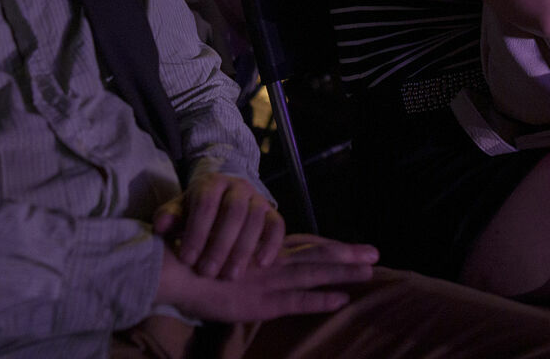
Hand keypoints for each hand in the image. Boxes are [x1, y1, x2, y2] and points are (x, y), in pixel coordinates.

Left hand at [153, 172, 285, 278]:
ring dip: (243, 249)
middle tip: (208, 272)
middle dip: (220, 244)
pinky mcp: (272, 212)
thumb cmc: (194, 211)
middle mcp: (238, 187)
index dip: (197, 231)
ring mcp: (257, 198)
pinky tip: (261, 264)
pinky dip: (272, 244)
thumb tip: (160, 227)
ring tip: (230, 275)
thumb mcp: (178, 211)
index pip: (206, 203)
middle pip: (233, 211)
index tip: (187, 259)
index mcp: (212, 183)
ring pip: (256, 219)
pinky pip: (277, 225)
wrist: (221, 199)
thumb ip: (169, 218)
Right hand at [155, 234, 378, 321]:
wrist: (172, 270)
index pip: (304, 248)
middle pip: (317, 255)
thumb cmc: (193, 264)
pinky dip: (320, 301)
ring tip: (370, 270)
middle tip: (376, 252)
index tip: (355, 248)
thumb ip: (243, 258)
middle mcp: (271, 262)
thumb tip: (256, 260)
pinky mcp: (260, 302)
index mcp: (264, 252)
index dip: (331, 247)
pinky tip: (341, 299)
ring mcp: (268, 281)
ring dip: (343, 272)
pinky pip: (296, 302)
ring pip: (314, 273)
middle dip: (347, 255)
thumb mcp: (224, 255)